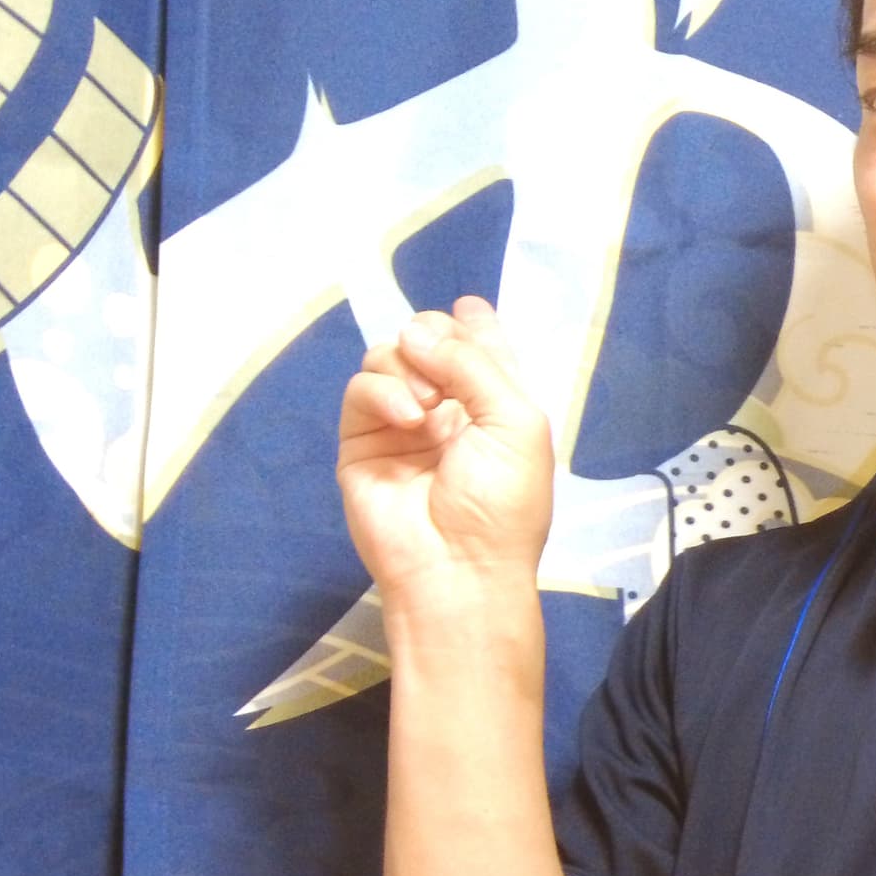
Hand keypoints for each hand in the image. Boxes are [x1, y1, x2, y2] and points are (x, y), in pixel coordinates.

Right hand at [338, 296, 555, 604]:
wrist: (459, 566)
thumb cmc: (504, 502)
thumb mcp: (515, 421)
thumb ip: (474, 364)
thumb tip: (416, 329)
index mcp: (495, 406)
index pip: (478, 348)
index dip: (473, 324)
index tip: (467, 308)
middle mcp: (448, 409)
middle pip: (428, 340)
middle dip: (435, 337)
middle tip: (443, 357)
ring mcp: (402, 424)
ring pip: (389, 356)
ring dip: (410, 366)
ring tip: (430, 404)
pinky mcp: (361, 441)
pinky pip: (361, 389)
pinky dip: (383, 392)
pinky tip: (409, 417)